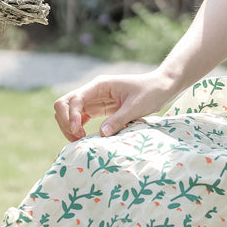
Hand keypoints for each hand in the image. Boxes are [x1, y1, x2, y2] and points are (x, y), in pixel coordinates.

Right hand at [54, 71, 174, 141]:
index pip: (75, 99)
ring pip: (70, 112)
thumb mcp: (136, 106)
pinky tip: (85, 138)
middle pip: (65, 104)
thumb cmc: (151, 92)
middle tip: (77, 138)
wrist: (161, 87)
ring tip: (80, 141)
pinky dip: (78, 128)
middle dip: (65, 121)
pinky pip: (81, 118)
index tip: (79, 132)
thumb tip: (101, 134)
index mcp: (100, 85)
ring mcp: (95, 100)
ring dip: (69, 126)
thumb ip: (119, 119)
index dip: (72, 116)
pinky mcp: (99, 109)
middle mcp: (93, 91)